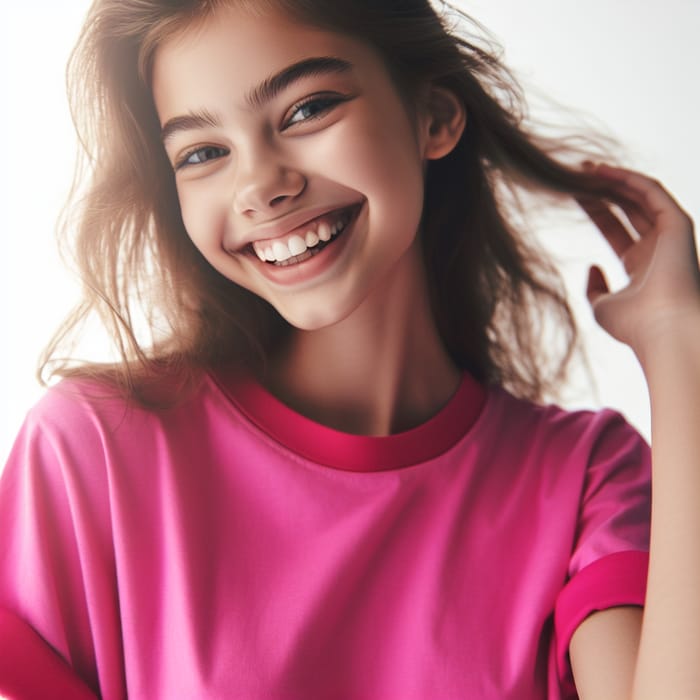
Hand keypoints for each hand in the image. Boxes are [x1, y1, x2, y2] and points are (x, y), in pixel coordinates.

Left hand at [577, 163, 699, 356]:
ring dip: (613, 180)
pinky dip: (627, 179)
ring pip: (638, 196)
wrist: (663, 330)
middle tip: (575, 172)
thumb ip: (594, 288)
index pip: (615, 229)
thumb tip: (592, 267)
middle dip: (601, 190)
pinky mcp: (679, 224)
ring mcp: (670, 235)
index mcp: (641, 265)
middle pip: (625, 208)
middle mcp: (657, 247)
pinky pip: (651, 192)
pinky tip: (602, 172)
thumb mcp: (602, 307)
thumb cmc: (634, 325)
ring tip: (584, 167)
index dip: (594, 210)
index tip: (571, 194)